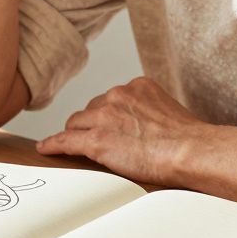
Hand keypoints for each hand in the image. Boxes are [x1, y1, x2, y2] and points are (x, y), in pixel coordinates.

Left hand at [36, 76, 207, 186]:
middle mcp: (118, 95)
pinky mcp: (95, 139)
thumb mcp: (168, 112)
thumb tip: (146, 127)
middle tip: (104, 143)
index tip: (110, 127)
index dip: (108, 116)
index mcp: (138, 86)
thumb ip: (150, 112)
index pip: (110, 100)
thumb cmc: (188, 140)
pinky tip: (46, 148)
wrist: (190, 151)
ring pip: (77, 124)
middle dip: (93, 125)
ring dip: (80, 136)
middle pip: (90, 110)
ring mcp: (104, 116)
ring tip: (86, 151)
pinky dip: (54, 145)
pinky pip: (65, 141)